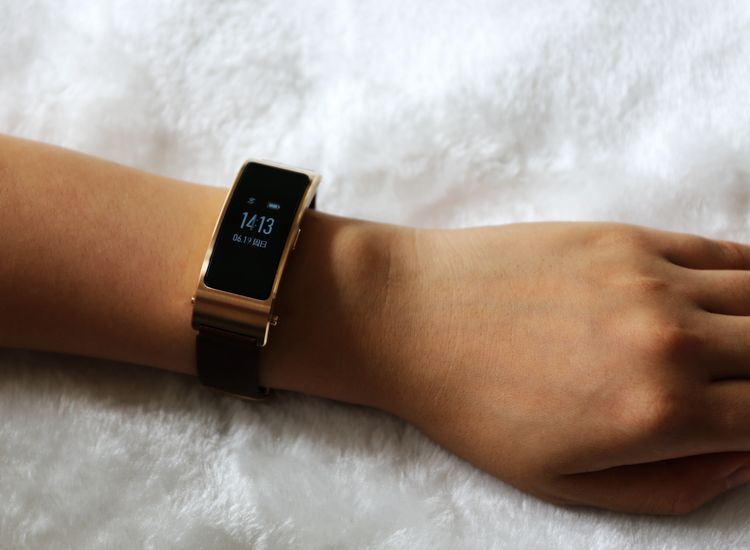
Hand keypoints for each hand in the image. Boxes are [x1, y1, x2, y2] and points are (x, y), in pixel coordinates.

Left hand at [367, 221, 749, 514]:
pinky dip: (749, 274)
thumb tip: (741, 462)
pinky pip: (722, 250)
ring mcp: (651, 281)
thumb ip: (667, 488)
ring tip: (742, 348)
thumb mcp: (560, 484)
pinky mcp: (626, 237)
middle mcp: (671, 344)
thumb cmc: (473, 408)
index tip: (747, 424)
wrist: (410, 318)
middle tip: (741, 388)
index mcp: (658, 417)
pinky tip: (737, 295)